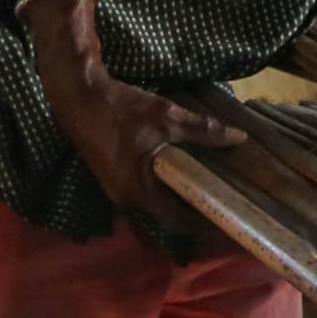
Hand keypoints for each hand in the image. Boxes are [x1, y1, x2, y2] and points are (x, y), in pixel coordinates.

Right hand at [41, 58, 243, 232]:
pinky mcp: (111, 176)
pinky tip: (179, 166)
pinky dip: (161, 183)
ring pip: (154, 201)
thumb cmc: (120, 109)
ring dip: (176, 194)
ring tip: (205, 180)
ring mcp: (115, 189)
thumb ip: (203, 130)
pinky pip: (142, 189)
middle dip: (193, 205)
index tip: (226, 210)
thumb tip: (239, 137)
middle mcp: (125, 198)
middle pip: (166, 213)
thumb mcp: (167, 117)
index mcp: (138, 191)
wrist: (78, 95)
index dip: (203, 220)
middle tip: (221, 193)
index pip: (177, 221)